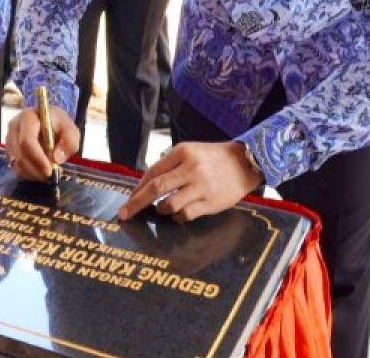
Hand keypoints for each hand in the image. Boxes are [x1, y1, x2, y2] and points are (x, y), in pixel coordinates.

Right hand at [4, 104, 79, 181]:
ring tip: (47, 175)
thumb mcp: (71, 130)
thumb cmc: (59, 124)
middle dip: (36, 169)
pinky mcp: (9, 150)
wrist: (48, 120)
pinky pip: (15, 167)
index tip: (49, 171)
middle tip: (51, 176)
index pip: (27, 141)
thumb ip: (69, 142)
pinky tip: (39, 172)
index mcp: (28, 117)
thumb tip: (56, 159)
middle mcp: (14, 127)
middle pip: (20, 155)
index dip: (37, 158)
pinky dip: (28, 174)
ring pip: (17, 163)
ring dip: (33, 173)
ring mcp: (9, 139)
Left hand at [118, 142, 262, 223]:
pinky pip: (185, 215)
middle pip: (156, 188)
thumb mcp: (190, 152)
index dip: (137, 189)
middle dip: (136, 203)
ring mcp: (201, 186)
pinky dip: (178, 217)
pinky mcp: (211, 202)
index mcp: (182, 152)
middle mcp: (191, 168)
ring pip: (169, 205)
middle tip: (124, 214)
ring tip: (164, 208)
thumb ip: (169, 166)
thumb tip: (144, 186)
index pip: (152, 172)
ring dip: (161, 210)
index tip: (127, 201)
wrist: (245, 163)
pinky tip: (180, 212)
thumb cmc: (212, 158)